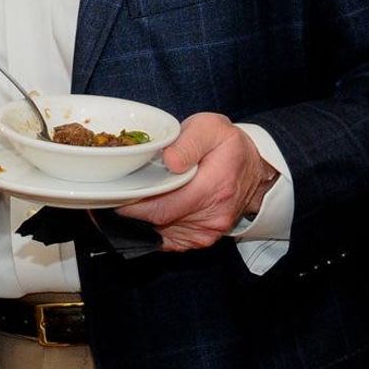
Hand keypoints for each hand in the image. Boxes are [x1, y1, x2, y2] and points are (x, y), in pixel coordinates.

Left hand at [117, 112, 278, 251]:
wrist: (252, 167)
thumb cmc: (227, 146)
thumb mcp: (210, 128)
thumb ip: (188, 142)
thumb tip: (169, 162)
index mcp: (214, 187)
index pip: (163, 206)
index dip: (134, 203)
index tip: (116, 193)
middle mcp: (213, 216)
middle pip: (159, 221)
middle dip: (133, 209)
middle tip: (116, 194)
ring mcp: (208, 232)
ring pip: (161, 232)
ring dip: (143, 218)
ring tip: (133, 197)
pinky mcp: (202, 239)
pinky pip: (169, 240)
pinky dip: (154, 227)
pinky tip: (148, 209)